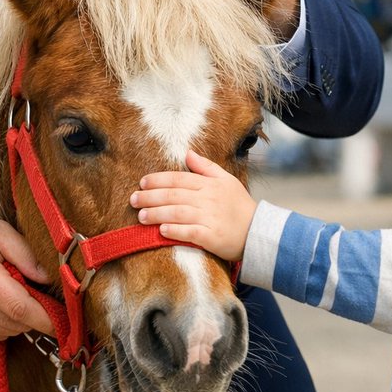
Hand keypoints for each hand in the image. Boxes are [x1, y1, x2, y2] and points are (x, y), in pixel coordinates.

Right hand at [0, 209, 54, 339]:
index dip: (46, 318)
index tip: (65, 321)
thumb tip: (46, 277)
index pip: (20, 307)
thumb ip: (24, 252)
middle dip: (36, 314)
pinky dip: (5, 323)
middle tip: (42, 294)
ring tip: (16, 293)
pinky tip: (2, 303)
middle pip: (16, 323)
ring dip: (20, 319)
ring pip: (7, 332)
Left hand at [130, 150, 256, 261]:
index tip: (142, 182)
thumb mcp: (227, 180)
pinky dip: (174, 231)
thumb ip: (206, 167)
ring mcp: (210, 218)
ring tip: (141, 216)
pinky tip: (161, 231)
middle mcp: (208, 199)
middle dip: (150, 197)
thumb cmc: (240, 206)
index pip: (179, 178)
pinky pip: (190, 233)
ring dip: (157, 214)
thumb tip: (188, 153)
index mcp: (210, 184)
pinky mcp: (212, 237)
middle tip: (133, 199)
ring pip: (178, 213)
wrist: (259, 232)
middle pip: (174, 195)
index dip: (158, 179)